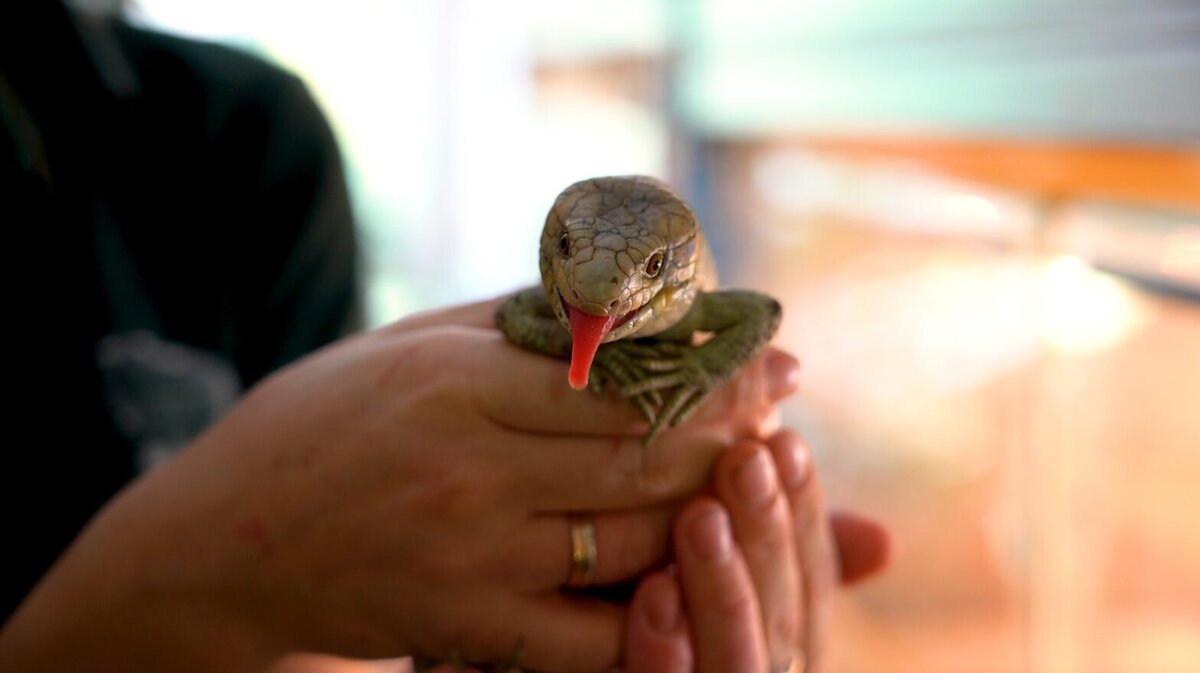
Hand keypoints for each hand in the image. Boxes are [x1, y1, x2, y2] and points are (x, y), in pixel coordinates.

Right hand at [0, 297, 798, 672]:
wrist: (225, 539)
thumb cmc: (324, 420)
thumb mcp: (409, 343)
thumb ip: (520, 324)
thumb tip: (633, 304)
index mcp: (459, 384)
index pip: (625, 379)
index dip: (717, 375)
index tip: (778, 366)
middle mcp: (470, 471)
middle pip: (646, 460)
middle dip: (732, 440)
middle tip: (779, 423)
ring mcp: (470, 558)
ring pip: (635, 543)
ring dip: (708, 516)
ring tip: (752, 486)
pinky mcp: (461, 626)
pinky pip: (590, 635)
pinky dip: (655, 611)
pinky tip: (695, 577)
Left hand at [625, 432, 889, 672]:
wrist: (549, 637)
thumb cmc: (621, 599)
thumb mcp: (708, 568)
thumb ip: (769, 543)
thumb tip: (882, 538)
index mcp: (778, 641)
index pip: (810, 580)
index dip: (803, 513)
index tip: (785, 440)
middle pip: (781, 619)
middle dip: (767, 535)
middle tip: (745, 457)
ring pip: (735, 663)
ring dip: (722, 586)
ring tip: (699, 513)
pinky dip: (662, 654)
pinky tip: (652, 593)